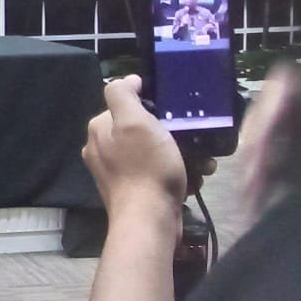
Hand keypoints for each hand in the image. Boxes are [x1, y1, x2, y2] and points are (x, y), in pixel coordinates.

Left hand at [84, 76, 185, 218]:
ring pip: (154, 151)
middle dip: (171, 133)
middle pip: (142, 129)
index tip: (174, 114)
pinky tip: (194, 178)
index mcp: (99, 129)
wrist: (149, 219)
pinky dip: (177, 173)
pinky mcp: (133, 190)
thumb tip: (129, 80)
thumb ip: (123, 95)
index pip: (126, 104)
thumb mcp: (134, 122)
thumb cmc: (146, 167)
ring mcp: (116, 171)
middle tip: (194, 140)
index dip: (152, 105)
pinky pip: (158, 172)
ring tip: (200, 162)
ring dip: (180, 154)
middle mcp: (102, 148)